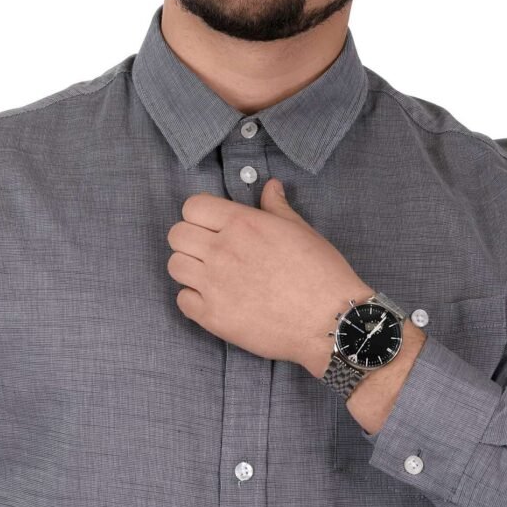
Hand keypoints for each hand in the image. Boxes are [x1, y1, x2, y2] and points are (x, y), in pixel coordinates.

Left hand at [166, 178, 371, 371]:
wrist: (331, 321)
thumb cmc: (321, 272)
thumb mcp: (300, 229)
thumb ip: (276, 206)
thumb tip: (270, 186)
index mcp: (242, 223)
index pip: (192, 206)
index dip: (200, 213)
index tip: (212, 223)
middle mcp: (222, 250)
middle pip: (176, 234)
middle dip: (190, 238)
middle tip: (210, 249)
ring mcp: (215, 285)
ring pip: (174, 265)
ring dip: (189, 267)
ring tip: (211, 274)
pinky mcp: (213, 317)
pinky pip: (182, 300)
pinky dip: (193, 299)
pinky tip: (215, 299)